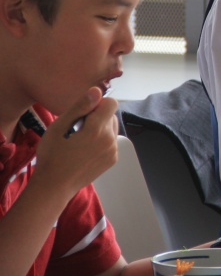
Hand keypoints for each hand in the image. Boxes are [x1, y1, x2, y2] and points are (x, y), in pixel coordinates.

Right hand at [34, 87, 118, 201]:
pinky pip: (111, 142)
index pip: (111, 103)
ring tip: (80, 140)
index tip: (82, 114)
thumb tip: (98, 90)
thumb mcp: (59, 126)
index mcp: (98, 129)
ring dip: (100, 129)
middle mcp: (110, 139)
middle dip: (97, 117)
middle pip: (111, 115)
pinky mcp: (113, 159)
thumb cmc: (52, 154)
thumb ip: (81, 107)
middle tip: (77, 129)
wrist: (54, 184)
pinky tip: (85, 150)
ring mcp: (113, 151)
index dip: (97, 104)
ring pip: (111, 128)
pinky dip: (102, 141)